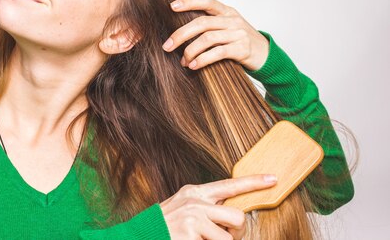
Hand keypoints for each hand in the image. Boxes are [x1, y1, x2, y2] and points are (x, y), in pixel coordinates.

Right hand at [160, 174, 277, 239]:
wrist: (138, 236)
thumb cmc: (164, 227)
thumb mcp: (183, 210)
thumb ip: (206, 208)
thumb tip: (233, 214)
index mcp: (194, 193)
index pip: (229, 185)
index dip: (253, 182)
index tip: (273, 179)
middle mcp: (195, 202)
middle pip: (237, 217)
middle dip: (235, 234)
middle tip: (221, 238)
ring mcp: (193, 219)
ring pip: (228, 239)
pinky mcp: (190, 234)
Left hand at [161, 0, 268, 70]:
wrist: (267, 55)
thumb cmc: (240, 42)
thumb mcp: (227, 27)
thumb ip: (209, 25)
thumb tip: (179, 32)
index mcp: (227, 11)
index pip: (207, 1)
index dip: (189, 2)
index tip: (171, 6)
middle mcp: (232, 20)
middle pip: (202, 23)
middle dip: (181, 34)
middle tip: (167, 46)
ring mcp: (238, 33)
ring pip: (207, 38)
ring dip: (190, 51)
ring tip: (183, 61)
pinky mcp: (242, 49)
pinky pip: (218, 52)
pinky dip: (202, 59)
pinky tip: (194, 66)